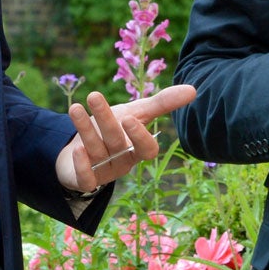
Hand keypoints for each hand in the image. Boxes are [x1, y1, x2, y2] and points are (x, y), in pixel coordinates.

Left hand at [55, 84, 198, 192]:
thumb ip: (162, 103)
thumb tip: (193, 90)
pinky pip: (86, 179)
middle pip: (116, 142)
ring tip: (75, 108)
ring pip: (96, 151)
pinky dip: (81, 165)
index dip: (140, 136)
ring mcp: (103, 171)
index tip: (129, 116)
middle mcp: (122, 161)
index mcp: (137, 149)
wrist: (81, 148)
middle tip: (94, 96)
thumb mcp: (137, 113)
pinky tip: (75, 147)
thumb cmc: (115, 129)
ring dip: (85, 129)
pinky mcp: (84, 180)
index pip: (147, 150)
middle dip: (105, 119)